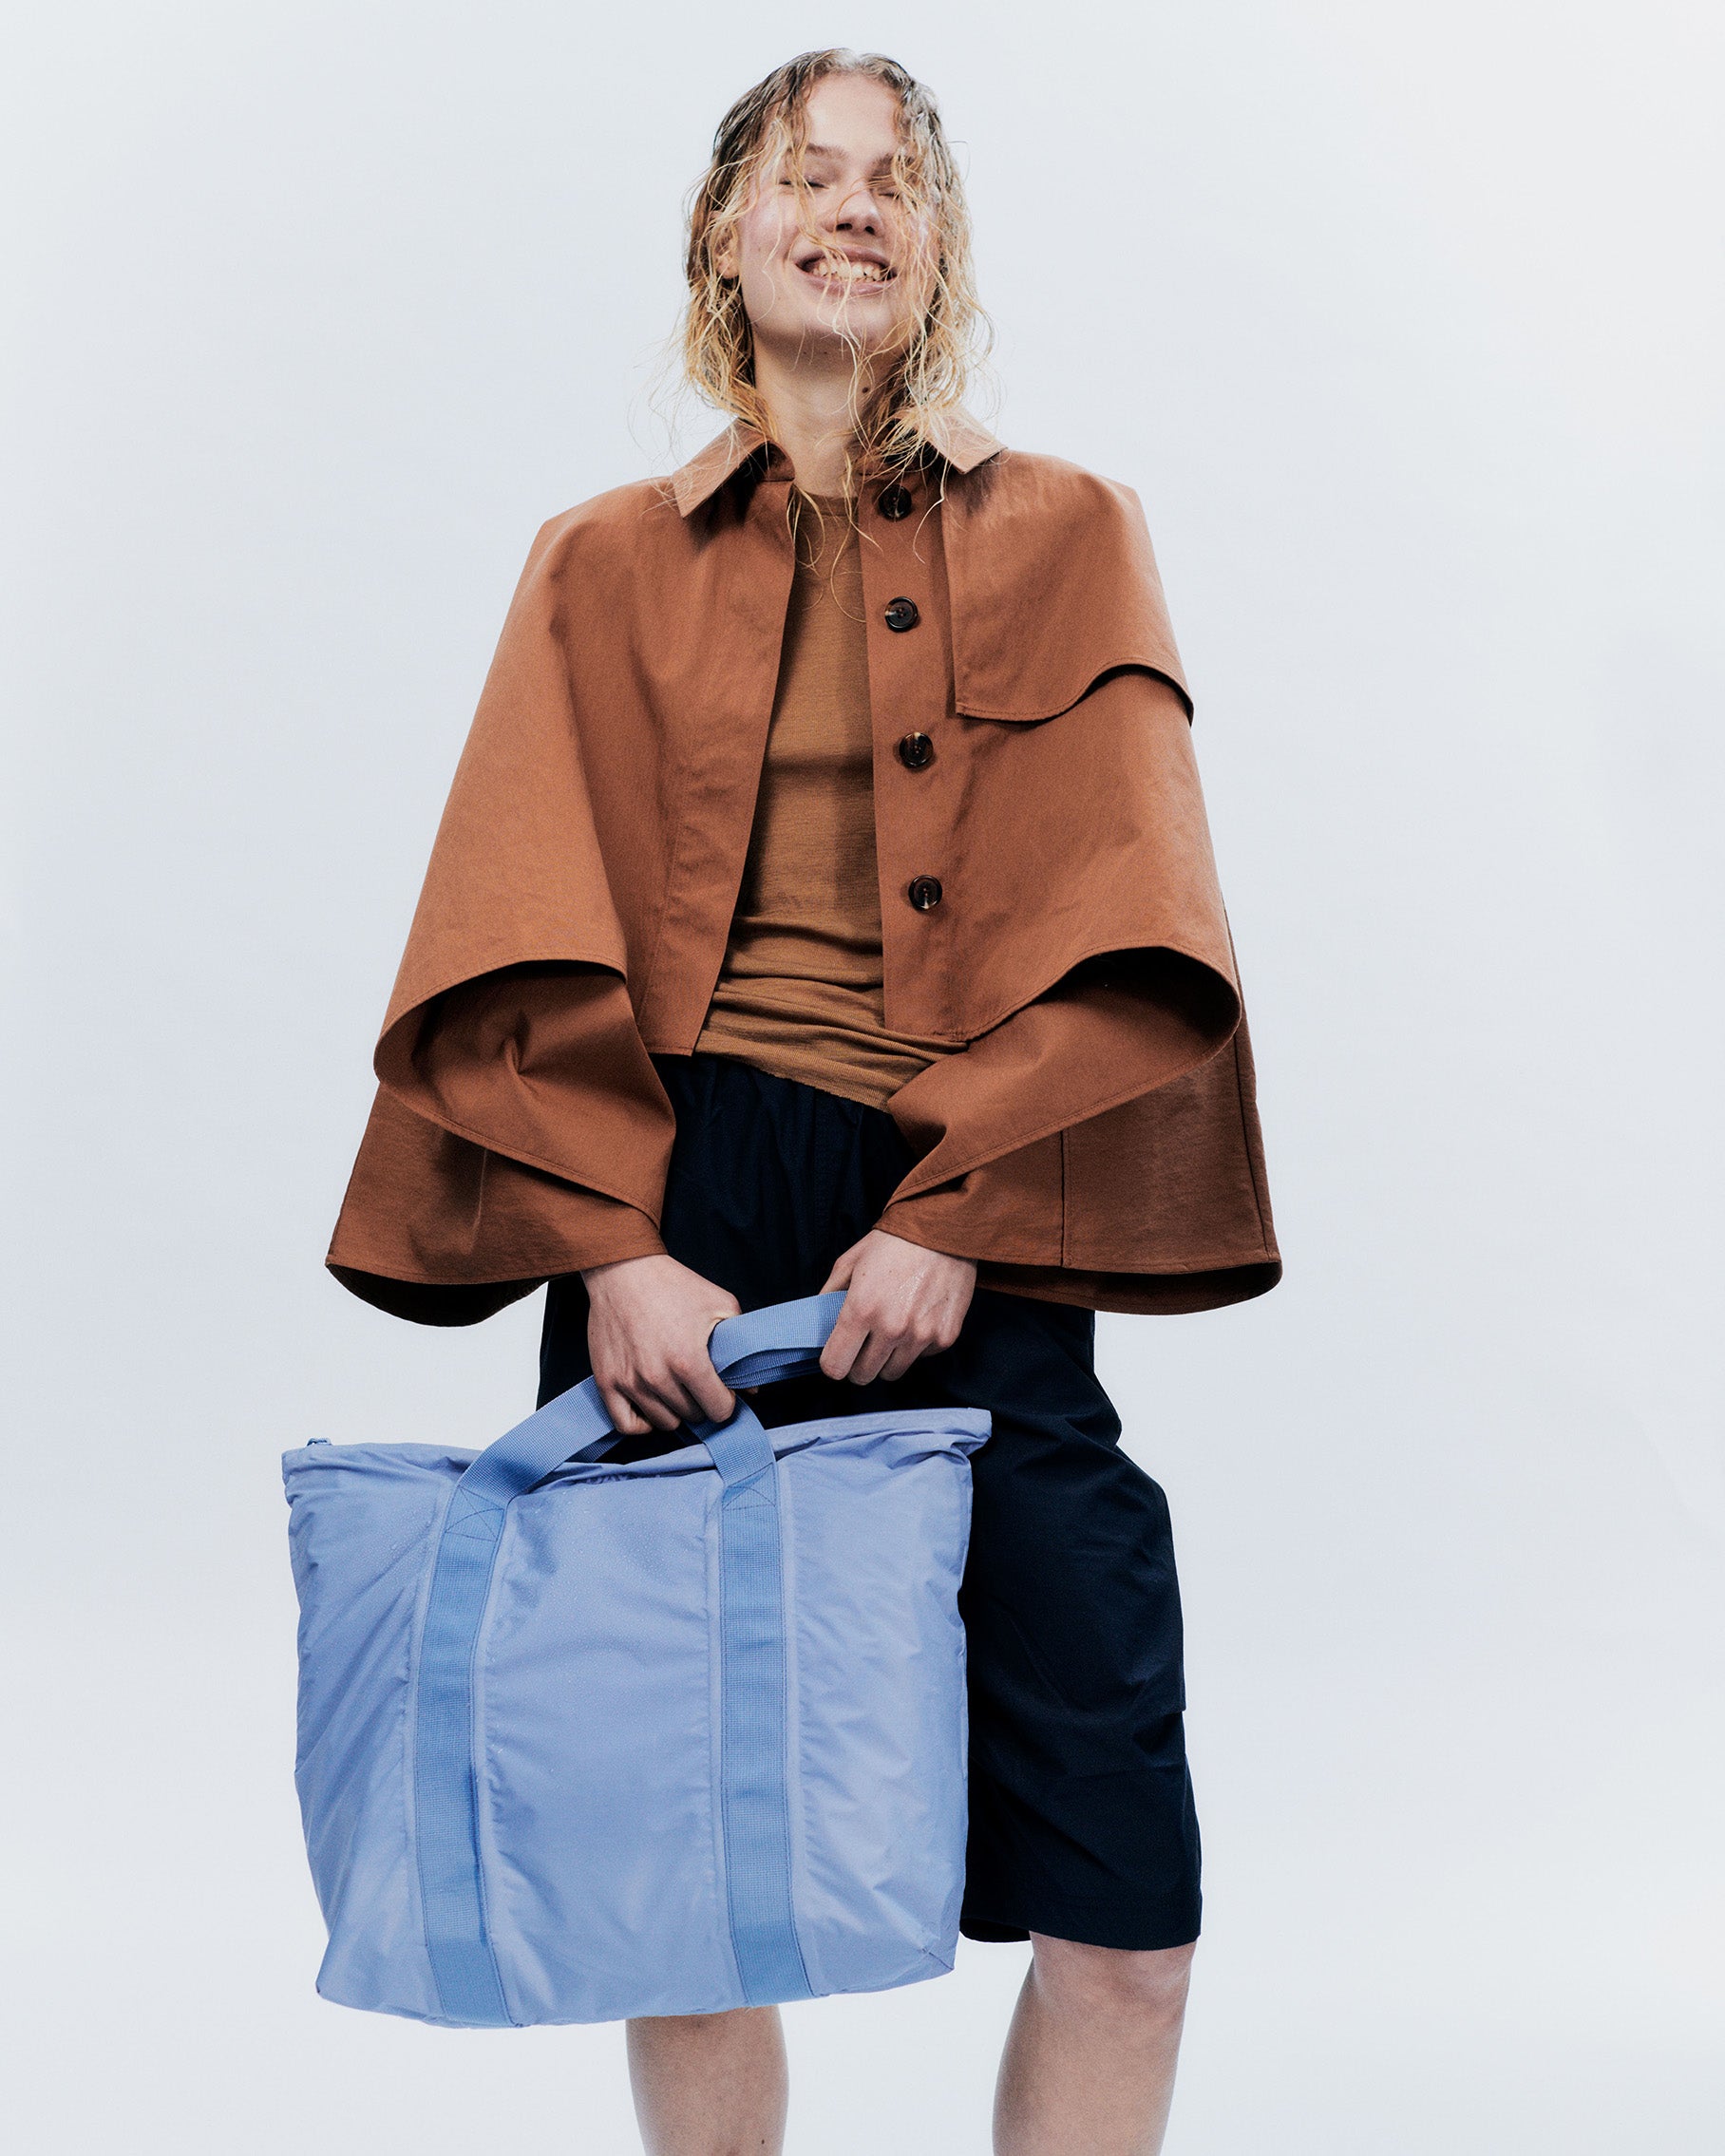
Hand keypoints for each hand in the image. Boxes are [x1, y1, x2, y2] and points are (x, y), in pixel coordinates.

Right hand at [579, 1253, 739, 1435]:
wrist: (624, 1271)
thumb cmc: (674, 1285)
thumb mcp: (720, 1304)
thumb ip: (741, 1346)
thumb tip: (752, 1388)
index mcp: (689, 1360)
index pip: (719, 1410)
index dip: (727, 1400)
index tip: (723, 1388)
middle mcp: (658, 1377)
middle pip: (694, 1416)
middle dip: (702, 1402)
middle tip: (699, 1382)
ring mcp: (630, 1382)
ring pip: (665, 1422)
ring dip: (676, 1410)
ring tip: (677, 1387)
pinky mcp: (607, 1381)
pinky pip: (626, 1424)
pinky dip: (642, 1423)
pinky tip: (653, 1406)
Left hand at [817, 1229, 976, 1385]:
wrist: (943, 1228)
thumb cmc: (894, 1242)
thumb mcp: (850, 1261)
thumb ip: (829, 1294)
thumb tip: (819, 1322)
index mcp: (861, 1310)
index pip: (835, 1366)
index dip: (832, 1362)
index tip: (837, 1354)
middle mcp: (892, 1328)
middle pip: (863, 1375)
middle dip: (858, 1363)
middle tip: (863, 1344)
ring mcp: (921, 1336)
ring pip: (892, 1372)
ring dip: (887, 1358)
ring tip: (890, 1331)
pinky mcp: (945, 1337)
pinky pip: (921, 1357)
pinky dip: (915, 1346)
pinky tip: (916, 1319)